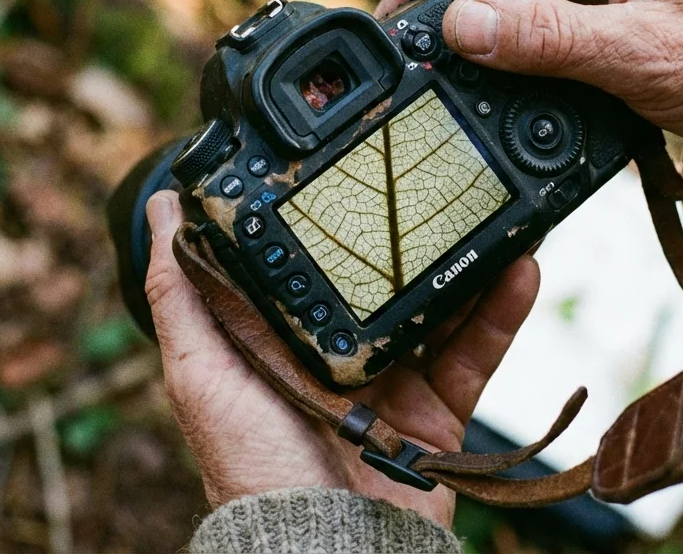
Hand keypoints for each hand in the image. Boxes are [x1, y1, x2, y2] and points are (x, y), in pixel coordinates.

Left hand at [143, 190, 539, 525]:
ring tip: (490, 209)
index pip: (308, 265)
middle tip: (432, 181)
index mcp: (282, 342)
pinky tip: (520, 267)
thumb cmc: (250, 466)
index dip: (328, 219)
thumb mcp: (200, 371)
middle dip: (408, 234)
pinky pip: (477, 352)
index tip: (348, 167)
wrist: (325, 546)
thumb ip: (182, 294)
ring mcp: (392, 383)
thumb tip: (162, 208)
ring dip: (466, 260)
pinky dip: (502, 311)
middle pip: (380, 280)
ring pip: (436, 307)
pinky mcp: (437, 414)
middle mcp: (337, 357)